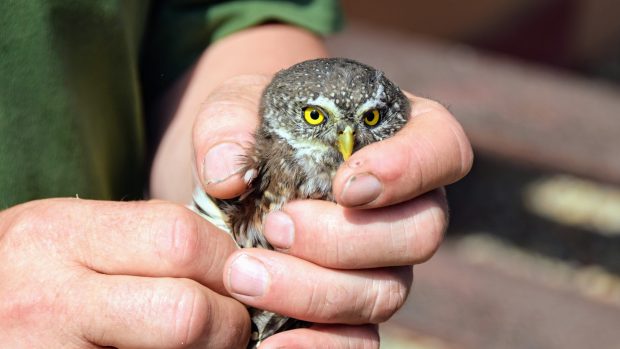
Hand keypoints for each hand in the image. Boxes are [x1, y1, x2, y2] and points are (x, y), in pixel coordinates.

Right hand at [0, 199, 249, 347]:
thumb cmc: (23, 275)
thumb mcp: (64, 236)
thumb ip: (138, 241)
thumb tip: (231, 263)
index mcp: (59, 235)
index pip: (181, 239)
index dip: (224, 261)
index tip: (233, 275)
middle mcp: (49, 298)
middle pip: (187, 311)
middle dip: (228, 320)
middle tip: (227, 322)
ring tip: (199, 343)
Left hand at [193, 76, 472, 347]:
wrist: (237, 179)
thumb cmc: (254, 131)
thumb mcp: (235, 108)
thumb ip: (228, 126)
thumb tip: (226, 176)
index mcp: (399, 138)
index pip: (442, 149)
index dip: (409, 169)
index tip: (346, 186)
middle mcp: (405, 206)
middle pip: (420, 234)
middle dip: (345, 238)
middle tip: (275, 227)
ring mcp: (383, 262)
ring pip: (386, 292)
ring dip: (315, 291)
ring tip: (244, 274)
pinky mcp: (351, 308)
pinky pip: (358, 340)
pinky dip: (316, 346)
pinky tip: (268, 344)